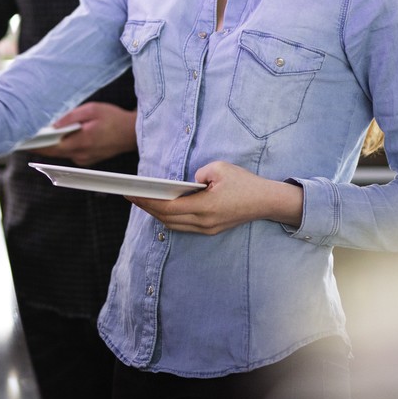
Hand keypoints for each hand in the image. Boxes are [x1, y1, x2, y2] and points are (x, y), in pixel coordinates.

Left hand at [27, 103, 137, 166]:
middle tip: (24, 134)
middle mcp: (80, 155)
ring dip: (51, 143)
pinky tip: (60, 135)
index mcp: (81, 142)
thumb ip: (70, 117)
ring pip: (60, 152)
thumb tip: (52, 124)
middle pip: (52, 151)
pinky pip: (69, 152)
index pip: (50, 148)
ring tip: (39, 132)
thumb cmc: (114, 119)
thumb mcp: (91, 110)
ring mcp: (83, 160)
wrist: (132, 133)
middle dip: (39, 143)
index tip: (20, 140)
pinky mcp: (86, 159)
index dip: (34, 145)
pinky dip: (62, 144)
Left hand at [126, 161, 302, 235]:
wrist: (266, 201)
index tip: (131, 194)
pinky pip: (183, 226)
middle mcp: (204, 222)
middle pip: (167, 218)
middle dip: (147, 208)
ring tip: (143, 201)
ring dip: (157, 214)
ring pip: (174, 225)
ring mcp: (207, 229)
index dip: (147, 202)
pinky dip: (170, 217)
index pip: (168, 207)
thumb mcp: (219, 168)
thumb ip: (197, 174)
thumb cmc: (244, 182)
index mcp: (205, 206)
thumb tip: (184, 183)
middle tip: (131, 196)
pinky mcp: (211, 230)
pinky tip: (162, 208)